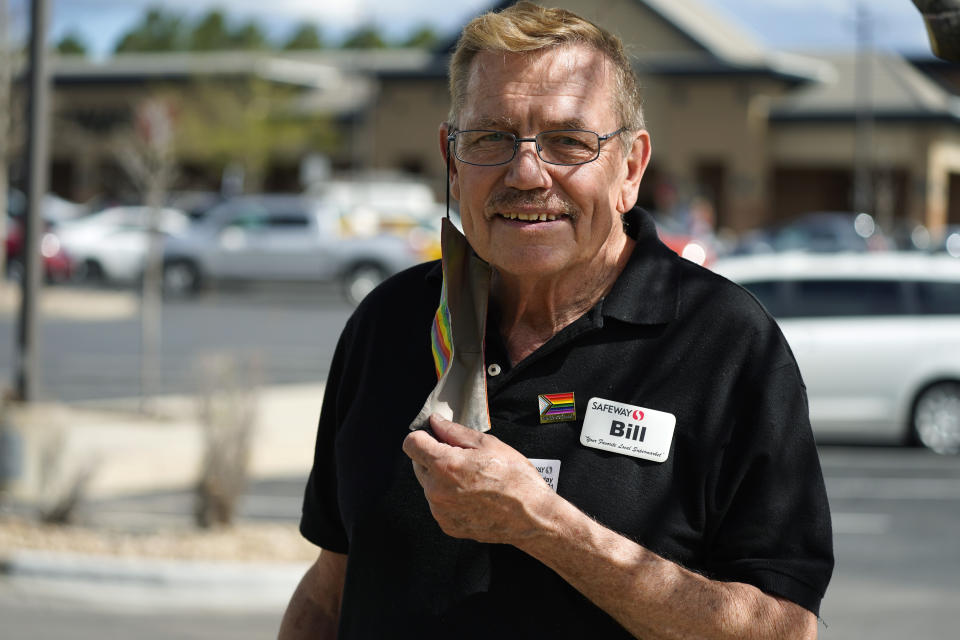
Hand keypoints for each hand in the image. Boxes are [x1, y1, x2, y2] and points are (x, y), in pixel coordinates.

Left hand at [402, 414, 556, 544]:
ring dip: (442, 479)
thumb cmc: (515, 479)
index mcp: (445, 466)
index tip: (434, 437)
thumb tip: (436, 422)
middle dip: (434, 457)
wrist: (532, 517)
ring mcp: (441, 511)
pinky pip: (439, 505)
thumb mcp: (488, 444)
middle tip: (462, 458)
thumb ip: (455, 431)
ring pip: (429, 486)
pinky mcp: (448, 525)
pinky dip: (450, 498)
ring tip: (472, 480)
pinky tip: (473, 496)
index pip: (411, 444)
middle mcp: (437, 490)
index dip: (422, 436)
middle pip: (418, 464)